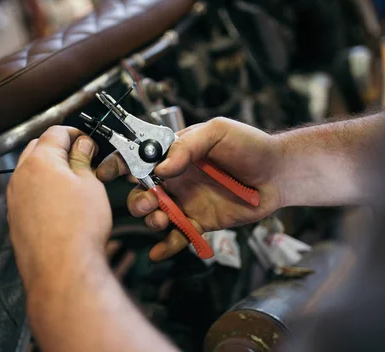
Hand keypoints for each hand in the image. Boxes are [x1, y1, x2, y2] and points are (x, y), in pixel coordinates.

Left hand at [7, 126, 110, 289]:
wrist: (61, 270)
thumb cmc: (77, 231)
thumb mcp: (91, 185)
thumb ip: (83, 160)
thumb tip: (82, 146)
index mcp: (39, 162)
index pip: (56, 132)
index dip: (76, 134)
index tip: (88, 142)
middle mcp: (20, 177)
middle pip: (38, 148)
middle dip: (59, 149)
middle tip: (82, 159)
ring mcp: (14, 199)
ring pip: (30, 172)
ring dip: (48, 170)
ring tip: (73, 183)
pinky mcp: (14, 219)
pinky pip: (26, 195)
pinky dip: (41, 191)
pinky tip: (60, 204)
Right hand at [96, 117, 283, 260]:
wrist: (279, 173)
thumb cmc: (250, 146)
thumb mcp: (217, 132)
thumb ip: (187, 146)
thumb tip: (160, 169)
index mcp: (176, 153)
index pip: (140, 157)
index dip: (120, 164)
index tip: (105, 173)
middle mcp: (176, 178)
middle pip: (142, 191)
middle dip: (138, 198)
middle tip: (149, 200)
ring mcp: (187, 200)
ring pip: (156, 214)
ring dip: (150, 219)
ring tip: (160, 218)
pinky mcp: (201, 221)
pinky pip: (179, 235)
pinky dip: (166, 245)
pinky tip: (158, 252)